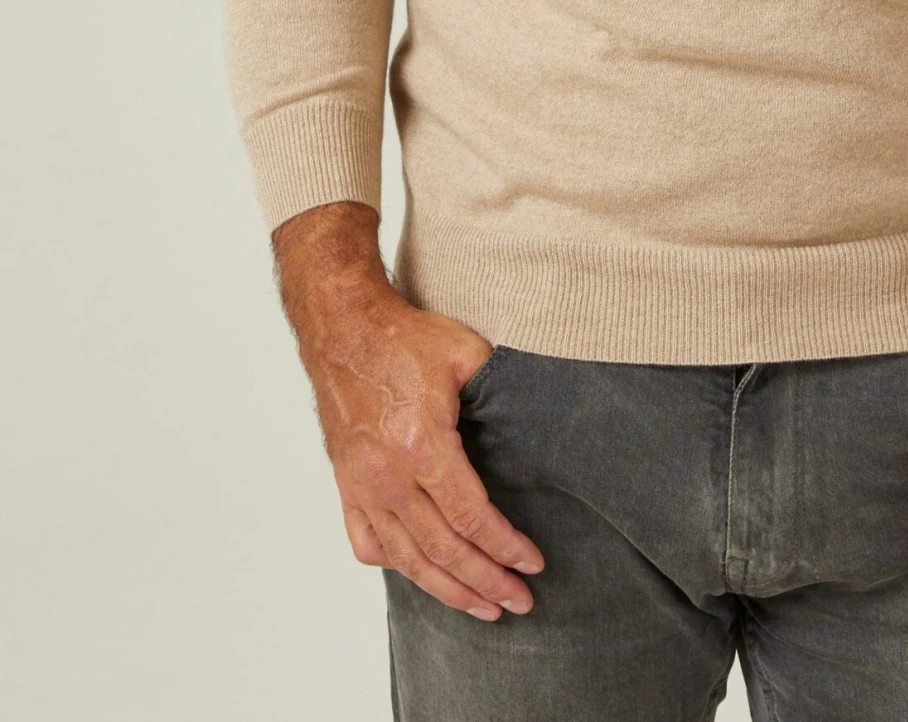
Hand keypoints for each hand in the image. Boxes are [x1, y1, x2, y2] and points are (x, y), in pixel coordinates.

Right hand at [273, 202, 543, 621]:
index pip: (470, 516)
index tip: (532, 564)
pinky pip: (368, 543)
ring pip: (407, 559)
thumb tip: (536, 418)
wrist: (343, 328)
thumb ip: (499, 391)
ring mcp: (362, 486)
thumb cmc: (403, 337)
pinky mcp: (346, 485)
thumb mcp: (464, 353)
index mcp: (421, 443)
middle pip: (442, 549)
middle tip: (518, 602)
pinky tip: (422, 575)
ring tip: (482, 608)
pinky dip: (397, 566)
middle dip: (486, 581)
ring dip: (447, 589)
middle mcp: (388, 475)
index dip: (504, 546)